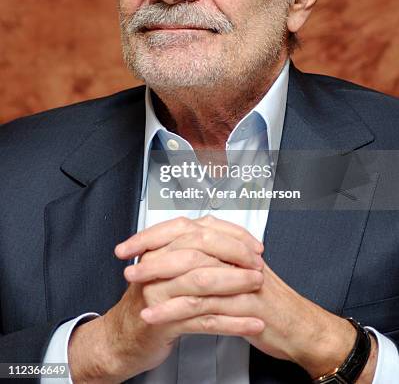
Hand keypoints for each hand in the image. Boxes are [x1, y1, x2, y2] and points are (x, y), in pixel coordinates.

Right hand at [68, 215, 264, 382]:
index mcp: (159, 247)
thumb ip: (192, 251)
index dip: (230, 234)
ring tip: (258, 286)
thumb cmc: (151, 300)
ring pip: (202, 281)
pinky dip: (233, 323)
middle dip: (235, 255)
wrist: (122, 338)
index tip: (253, 244)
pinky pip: (204, 319)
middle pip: (200, 250)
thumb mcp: (167, 268)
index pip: (198, 229)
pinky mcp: (164, 321)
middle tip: (258, 264)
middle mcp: (156, 264)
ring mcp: (157, 292)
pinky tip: (251, 324)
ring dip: (236, 283)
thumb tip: (232, 239)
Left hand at [127, 218, 376, 382]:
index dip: (157, 232)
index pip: (190, 226)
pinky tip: (153, 315)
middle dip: (153, 251)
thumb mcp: (239, 268)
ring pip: (194, 273)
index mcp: (233, 243)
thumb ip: (215, 252)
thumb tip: (181, 241)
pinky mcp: (245, 308)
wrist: (300, 326)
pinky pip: (204, 308)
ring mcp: (242, 281)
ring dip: (159, 278)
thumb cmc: (266, 298)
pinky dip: (174, 311)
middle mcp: (238, 256)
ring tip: (134, 284)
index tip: (131, 243)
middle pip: (190, 243)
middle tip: (126, 260)